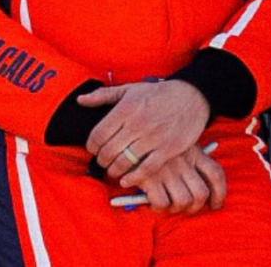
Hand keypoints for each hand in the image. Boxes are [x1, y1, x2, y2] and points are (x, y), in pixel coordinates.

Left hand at [79, 80, 209, 178]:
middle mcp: (137, 124)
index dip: (91, 146)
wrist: (190, 97)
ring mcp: (153, 138)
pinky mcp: (168, 149)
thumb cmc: (156, 94)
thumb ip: (102, 95)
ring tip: (112, 171)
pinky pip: (147, 168)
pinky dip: (134, 177)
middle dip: (101, 160)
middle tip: (101, 163)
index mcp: (125, 109)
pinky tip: (126, 180)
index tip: (91, 150)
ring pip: (126, 161)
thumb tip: (80, 100)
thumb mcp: (128, 89)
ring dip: (114, 170)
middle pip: (110, 150)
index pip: (99, 134)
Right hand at [120, 144, 226, 213]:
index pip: (216, 174)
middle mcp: (183, 161)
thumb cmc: (149, 137)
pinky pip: (162, 203)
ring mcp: (167, 169)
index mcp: (192, 151)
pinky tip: (151, 202)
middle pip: (201, 194)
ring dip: (176, 208)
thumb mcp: (173, 139)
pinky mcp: (149, 176)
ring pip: (184, 201)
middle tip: (183, 207)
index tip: (214, 205)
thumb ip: (185, 156)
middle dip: (194, 207)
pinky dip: (158, 207)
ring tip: (166, 204)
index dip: (219, 194)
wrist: (124, 128)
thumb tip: (198, 184)